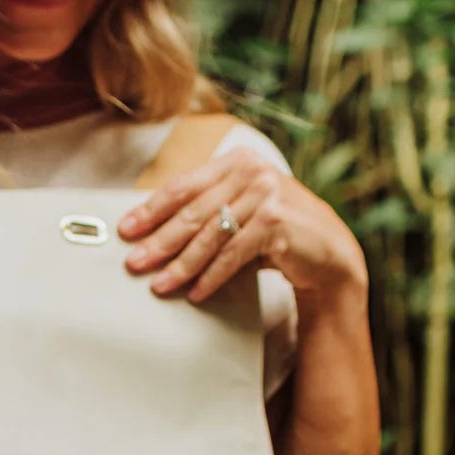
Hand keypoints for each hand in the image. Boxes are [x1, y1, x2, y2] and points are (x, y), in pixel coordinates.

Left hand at [117, 146, 368, 305]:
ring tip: (160, 284)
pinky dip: (212, 276)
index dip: (151, 208)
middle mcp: (252, 172)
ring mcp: (267, 195)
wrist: (327, 251)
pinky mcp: (277, 222)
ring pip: (211, 236)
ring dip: (182, 264)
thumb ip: (208, 208)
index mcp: (236, 162)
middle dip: (160, 241)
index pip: (184, 185)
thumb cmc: (275, 232)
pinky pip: (234, 255)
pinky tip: (195, 292)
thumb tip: (152, 230)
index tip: (127, 229)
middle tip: (134, 262)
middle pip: (193, 212)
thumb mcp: (241, 209)